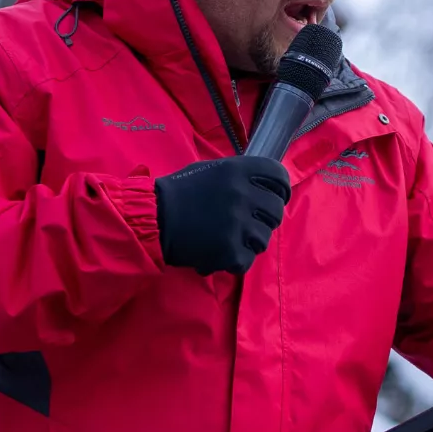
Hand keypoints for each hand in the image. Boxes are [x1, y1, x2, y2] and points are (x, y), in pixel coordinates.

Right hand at [154, 156, 291, 275]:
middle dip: (266, 219)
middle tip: (248, 223)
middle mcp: (241, 194)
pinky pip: (247, 259)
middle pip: (276, 210)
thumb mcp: (210, 171)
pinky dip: (235, 260)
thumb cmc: (179, 193)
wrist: (151, 220)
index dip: (281, 188)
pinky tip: (219, 253)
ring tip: (228, 238)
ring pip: (264, 238)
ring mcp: (237, 224)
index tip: (277, 197)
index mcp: (237, 170)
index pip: (279, 175)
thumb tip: (266, 186)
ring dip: (250, 241)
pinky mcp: (230, 250)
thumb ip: (240, 176)